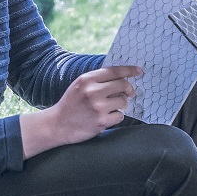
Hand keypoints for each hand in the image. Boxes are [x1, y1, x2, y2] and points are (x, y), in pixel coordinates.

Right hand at [22, 66, 140, 155]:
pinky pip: (120, 116)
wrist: (57, 125)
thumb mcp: (79, 86)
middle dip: (129, 89)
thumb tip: (122, 78)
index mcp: (87, 80)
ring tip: (110, 107)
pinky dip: (116, 116)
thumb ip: (97, 80)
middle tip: (130, 93)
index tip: (139, 70)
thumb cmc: (71, 104)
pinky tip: (105, 117)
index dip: (129, 70)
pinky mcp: (101, 121)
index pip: (114, 71)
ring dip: (121, 104)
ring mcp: (98, 107)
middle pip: (123, 85)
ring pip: (123, 101)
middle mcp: (92, 91)